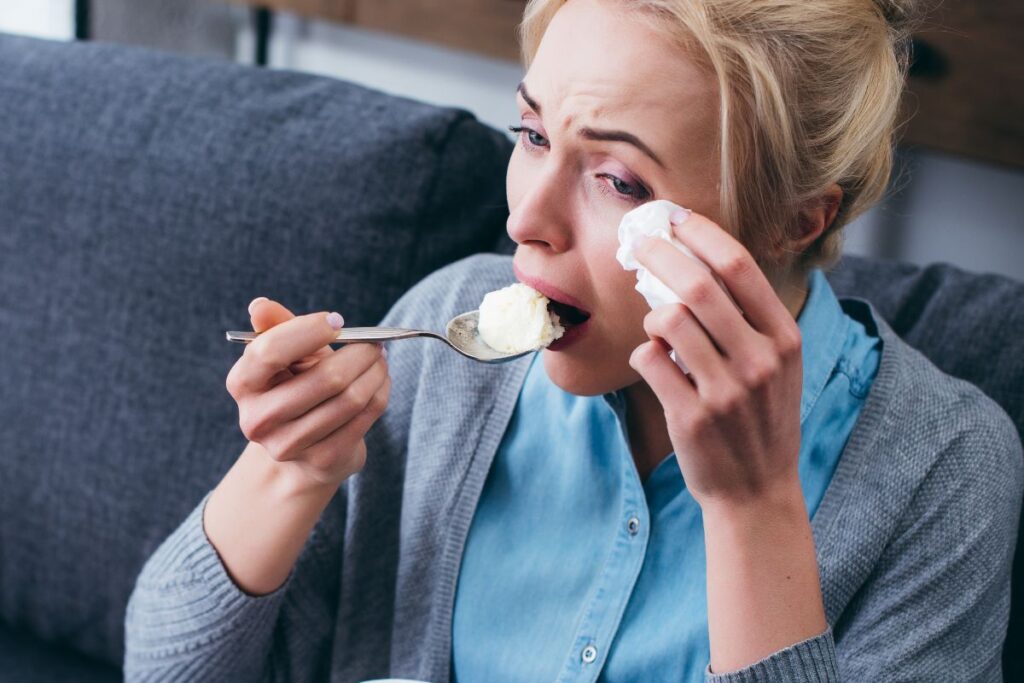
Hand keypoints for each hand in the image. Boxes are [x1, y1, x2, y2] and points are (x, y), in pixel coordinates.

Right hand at [225, 298, 390, 491]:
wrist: (304, 447)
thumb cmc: (296, 386)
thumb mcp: (286, 355)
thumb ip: (276, 328)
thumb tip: (259, 306)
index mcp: (242, 383)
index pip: (269, 352)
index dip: (307, 331)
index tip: (337, 320)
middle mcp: (258, 419)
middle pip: (325, 378)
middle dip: (360, 353)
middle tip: (375, 342)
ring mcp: (289, 445)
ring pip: (351, 398)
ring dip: (375, 372)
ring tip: (380, 359)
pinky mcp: (322, 460)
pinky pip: (365, 416)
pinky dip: (380, 392)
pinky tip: (380, 381)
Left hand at [628, 210, 803, 507]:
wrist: (756, 491)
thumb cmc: (760, 418)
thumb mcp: (777, 365)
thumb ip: (747, 319)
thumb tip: (694, 262)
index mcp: (784, 338)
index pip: (739, 265)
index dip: (699, 233)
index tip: (673, 217)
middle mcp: (760, 359)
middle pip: (697, 285)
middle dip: (658, 254)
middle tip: (636, 244)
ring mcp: (726, 390)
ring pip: (668, 320)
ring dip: (652, 315)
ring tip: (659, 326)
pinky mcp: (692, 416)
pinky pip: (648, 360)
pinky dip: (644, 354)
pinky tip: (656, 364)